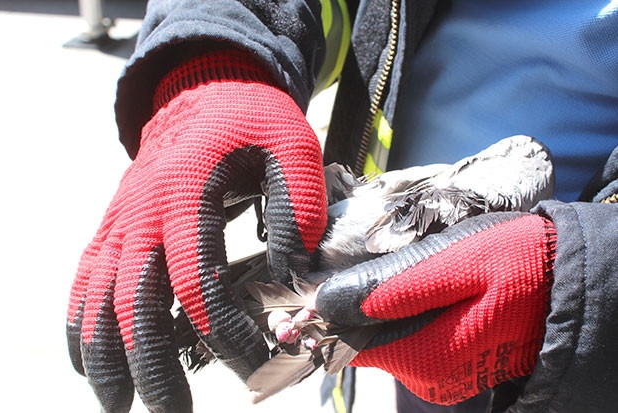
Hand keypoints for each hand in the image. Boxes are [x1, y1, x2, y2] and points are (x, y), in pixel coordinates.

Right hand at [67, 50, 326, 411]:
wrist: (206, 91)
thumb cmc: (252, 120)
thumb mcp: (291, 149)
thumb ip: (298, 209)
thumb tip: (296, 277)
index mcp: (186, 192)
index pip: (196, 278)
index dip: (223, 329)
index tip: (252, 361)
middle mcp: (142, 212)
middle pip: (134, 299)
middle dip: (151, 360)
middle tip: (173, 408)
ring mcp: (121, 219)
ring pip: (99, 296)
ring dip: (106, 353)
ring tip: (121, 402)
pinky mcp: (115, 225)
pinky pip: (86, 278)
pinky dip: (82, 322)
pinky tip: (90, 358)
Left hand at [315, 212, 555, 404]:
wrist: (569, 281)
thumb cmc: (516, 264)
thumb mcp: (450, 264)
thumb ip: (387, 287)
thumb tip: (325, 301)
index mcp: (423, 354)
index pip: (347, 342)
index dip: (318, 316)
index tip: (296, 295)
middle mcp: (427, 374)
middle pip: (363, 340)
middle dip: (347, 307)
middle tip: (344, 272)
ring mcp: (441, 370)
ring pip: (385, 335)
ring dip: (375, 304)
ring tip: (390, 270)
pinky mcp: (452, 358)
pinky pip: (409, 333)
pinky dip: (398, 310)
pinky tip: (411, 284)